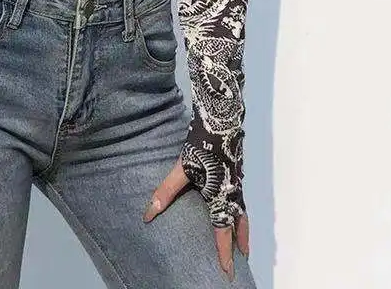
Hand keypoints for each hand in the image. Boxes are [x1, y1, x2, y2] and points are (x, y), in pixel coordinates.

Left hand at [141, 154, 249, 280]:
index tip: (227, 269)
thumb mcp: (181, 170)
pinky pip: (241, 198)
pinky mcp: (237, 171)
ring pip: (243, 211)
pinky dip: (241, 209)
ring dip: (243, 227)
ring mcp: (237, 182)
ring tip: (242, 239)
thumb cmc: (201, 146)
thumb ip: (166, 192)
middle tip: (242, 257)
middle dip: (240, 242)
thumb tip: (148, 214)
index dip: (224, 252)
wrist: (220, 121)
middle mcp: (232, 193)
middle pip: (239, 224)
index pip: (223, 231)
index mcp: (220, 197)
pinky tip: (234, 206)